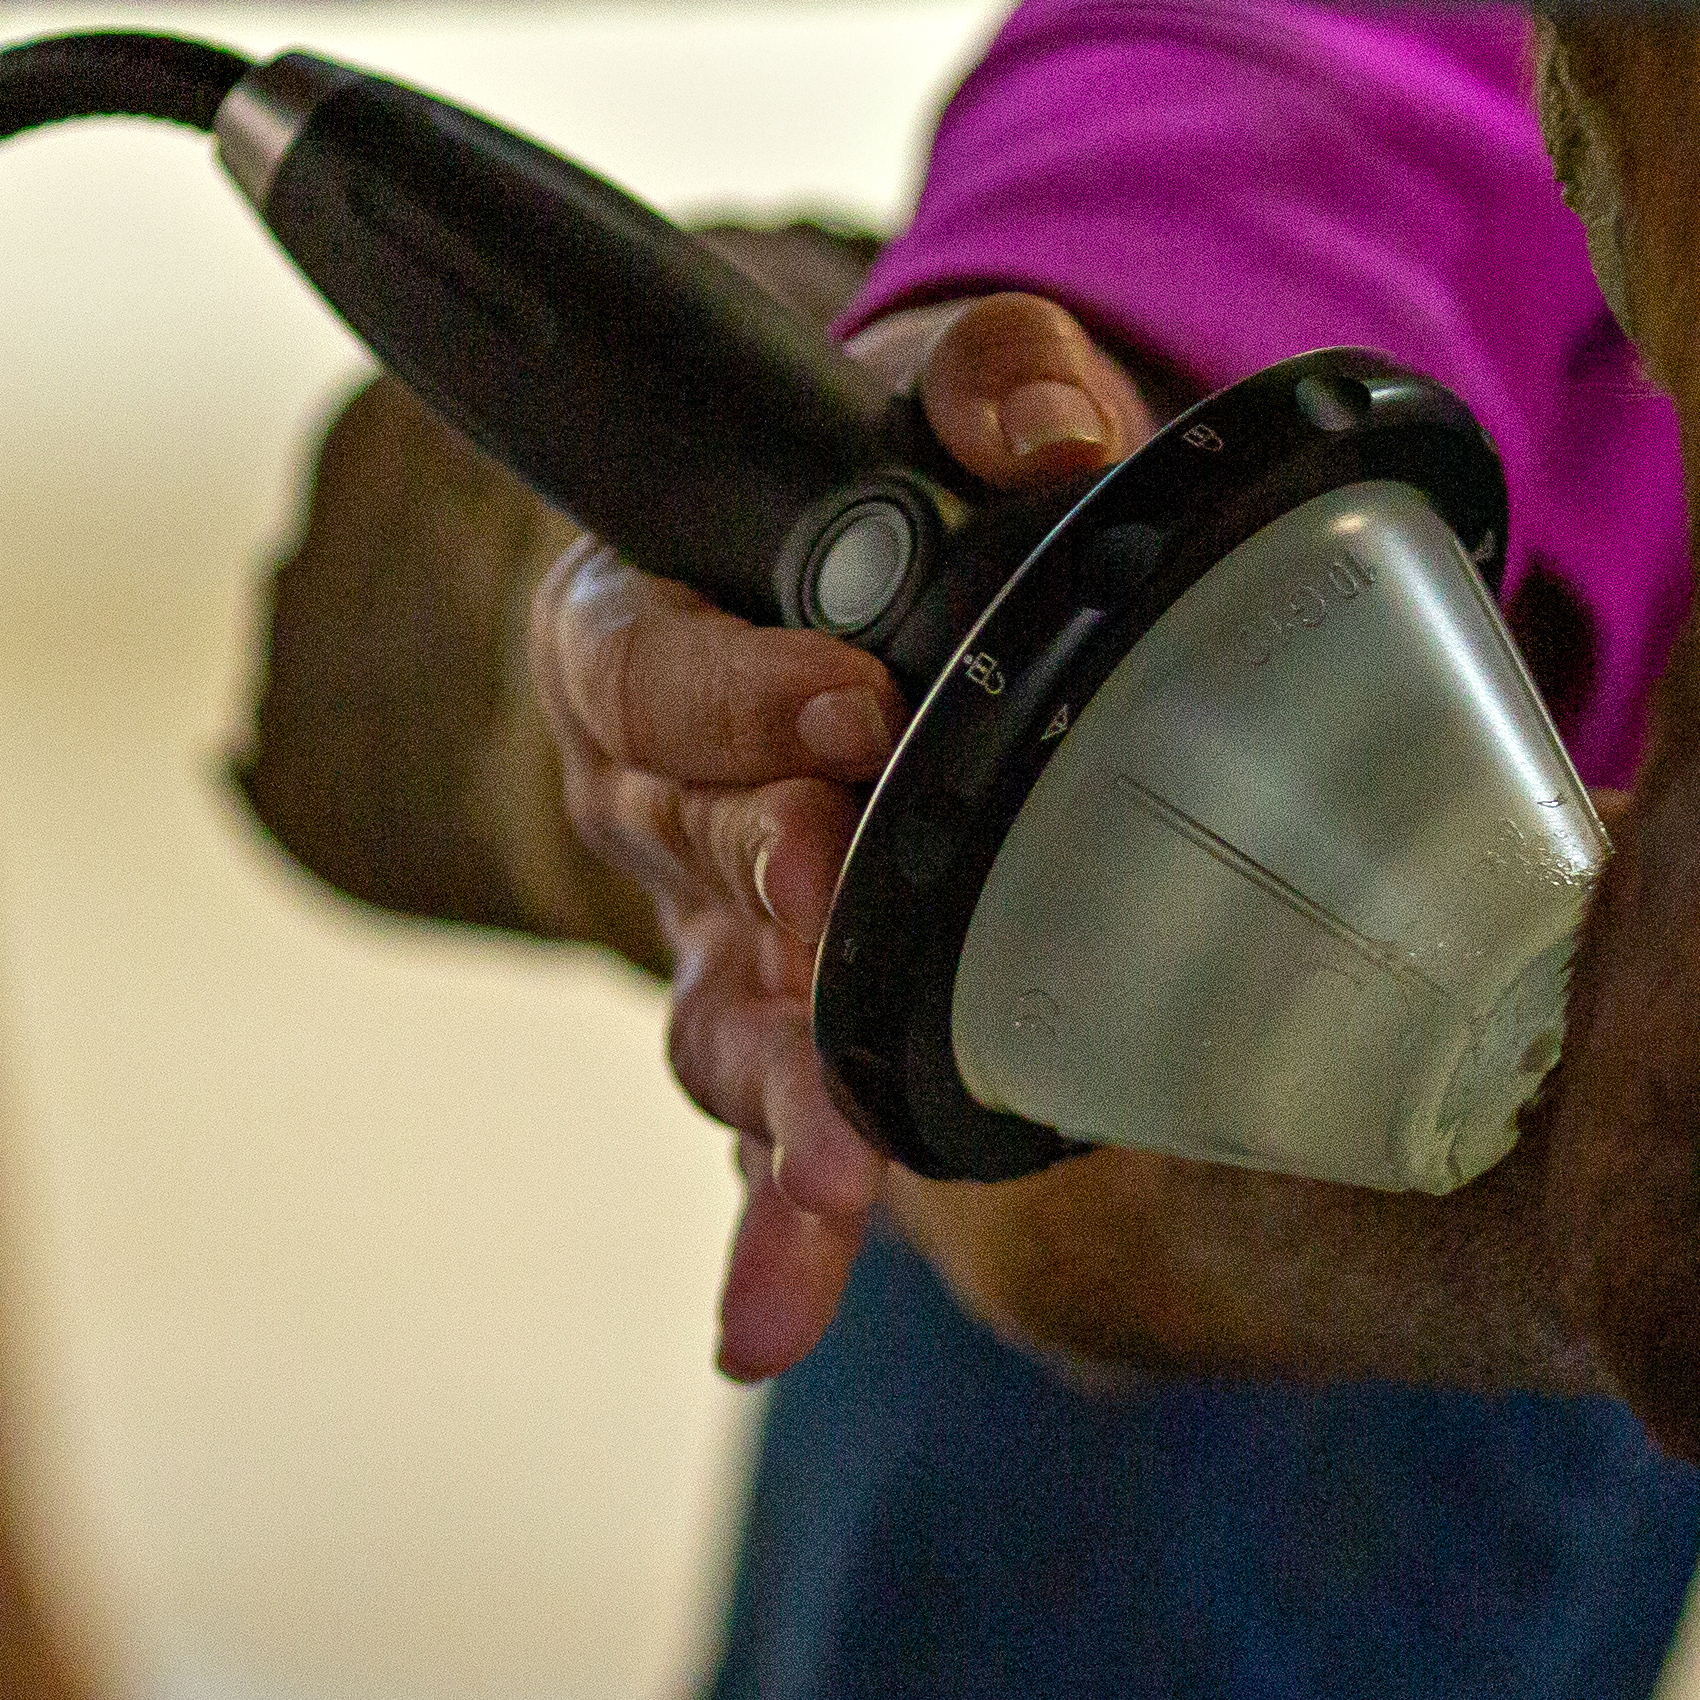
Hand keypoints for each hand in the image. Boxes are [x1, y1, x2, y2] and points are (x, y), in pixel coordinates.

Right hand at [529, 291, 1154, 1376]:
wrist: (914, 591)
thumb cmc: (903, 490)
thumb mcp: (940, 396)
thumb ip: (993, 382)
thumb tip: (1058, 435)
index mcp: (642, 626)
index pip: (645, 660)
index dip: (733, 688)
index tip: (843, 698)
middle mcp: (651, 792)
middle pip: (688, 852)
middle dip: (770, 890)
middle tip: (836, 902)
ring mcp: (713, 928)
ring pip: (723, 1014)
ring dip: (778, 1085)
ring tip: (831, 1156)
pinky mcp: (786, 1025)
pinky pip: (767, 1127)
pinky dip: (774, 1224)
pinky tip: (773, 1317)